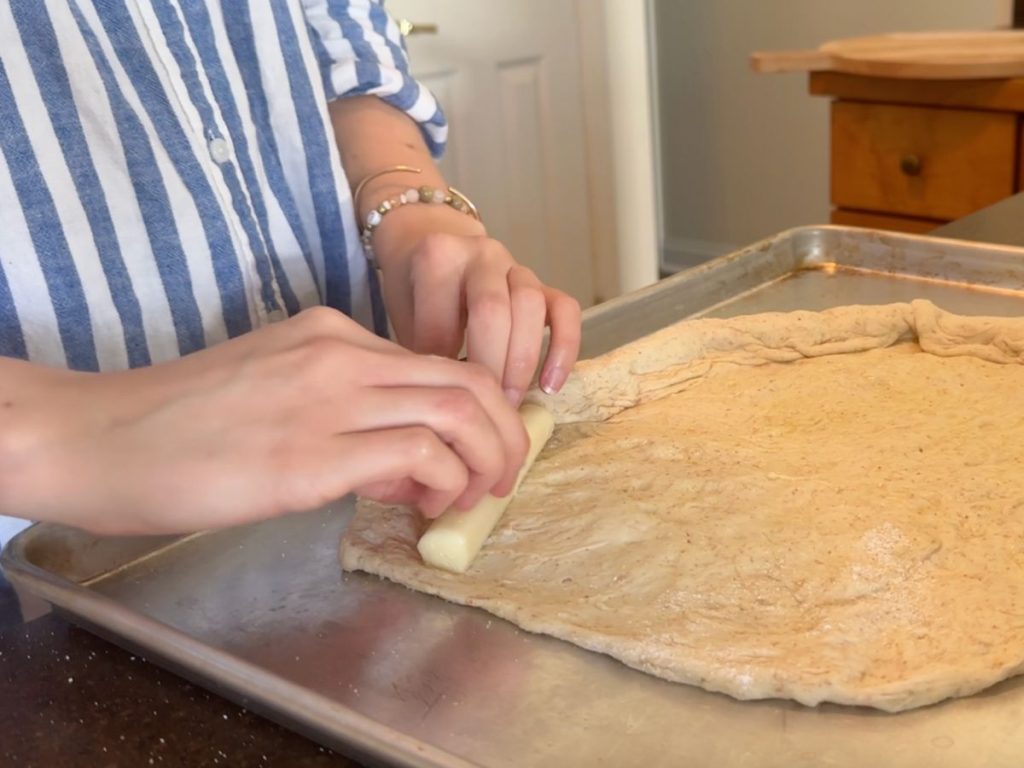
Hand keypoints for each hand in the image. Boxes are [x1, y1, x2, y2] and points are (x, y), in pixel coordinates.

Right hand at [0, 308, 527, 534]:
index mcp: (329, 334)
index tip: (478, 454)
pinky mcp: (309, 457)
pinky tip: (426, 507)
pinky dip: (444, 482)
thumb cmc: (176, 425)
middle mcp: (338, 354)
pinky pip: (416, 453)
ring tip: (475, 500)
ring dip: (486, 460)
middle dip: (505, 434)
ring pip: (455, 409)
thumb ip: (346, 419)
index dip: (477, 412)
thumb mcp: (274, 396)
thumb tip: (409, 465)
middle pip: (466, 380)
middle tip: (503, 479)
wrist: (96, 439)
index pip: (437, 364)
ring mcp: (325, 400)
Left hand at [372, 203, 581, 405]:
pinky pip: (566, 309)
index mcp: (438, 257)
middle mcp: (480, 254)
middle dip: (491, 367)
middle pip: (492, 310)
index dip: (444, 371)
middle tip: (484, 408)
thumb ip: (421, 348)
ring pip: (530, 306)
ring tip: (511, 401)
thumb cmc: (416, 289)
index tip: (443, 403)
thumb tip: (444, 401)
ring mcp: (515, 265)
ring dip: (523, 361)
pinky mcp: (544, 282)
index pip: (442, 323)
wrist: (432, 241)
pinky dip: (564, 348)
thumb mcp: (403, 313)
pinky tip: (551, 385)